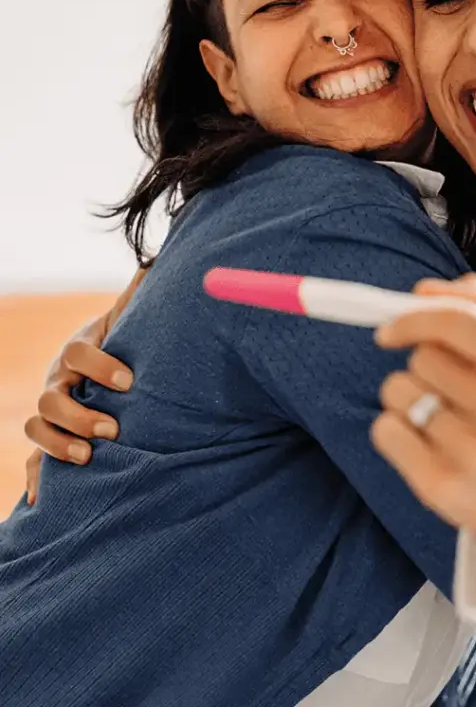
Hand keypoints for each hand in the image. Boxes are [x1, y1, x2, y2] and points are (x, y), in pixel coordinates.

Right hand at [23, 269, 143, 503]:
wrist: (99, 365)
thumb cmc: (120, 341)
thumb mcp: (127, 319)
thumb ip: (138, 296)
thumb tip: (156, 259)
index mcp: (79, 350)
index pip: (79, 353)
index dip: (101, 366)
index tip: (129, 381)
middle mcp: (57, 380)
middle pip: (52, 398)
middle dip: (80, 414)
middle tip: (114, 429)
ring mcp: (50, 410)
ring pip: (38, 428)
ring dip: (59, 444)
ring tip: (89, 457)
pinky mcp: (50, 436)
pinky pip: (34, 460)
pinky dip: (37, 479)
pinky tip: (44, 501)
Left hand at [372, 275, 475, 555]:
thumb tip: (423, 290)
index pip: (463, 321)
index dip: (417, 316)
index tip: (393, 326)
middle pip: (425, 357)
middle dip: (420, 364)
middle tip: (440, 386)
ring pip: (398, 390)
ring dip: (404, 396)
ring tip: (435, 416)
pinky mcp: (441, 486)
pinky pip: (384, 430)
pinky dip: (391, 430)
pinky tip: (421, 444)